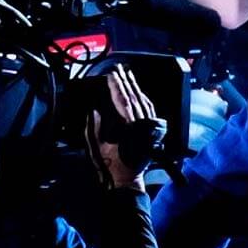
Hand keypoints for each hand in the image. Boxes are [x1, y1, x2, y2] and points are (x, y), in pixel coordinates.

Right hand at [86, 64, 157, 189]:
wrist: (127, 178)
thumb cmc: (110, 163)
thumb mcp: (96, 145)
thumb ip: (94, 126)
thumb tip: (95, 109)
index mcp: (128, 127)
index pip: (123, 101)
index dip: (117, 86)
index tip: (112, 75)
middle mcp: (141, 124)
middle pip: (134, 98)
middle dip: (126, 82)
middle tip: (120, 69)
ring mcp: (149, 127)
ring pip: (143, 102)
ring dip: (136, 87)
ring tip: (129, 75)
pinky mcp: (153, 131)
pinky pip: (149, 109)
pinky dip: (143, 99)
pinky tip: (139, 92)